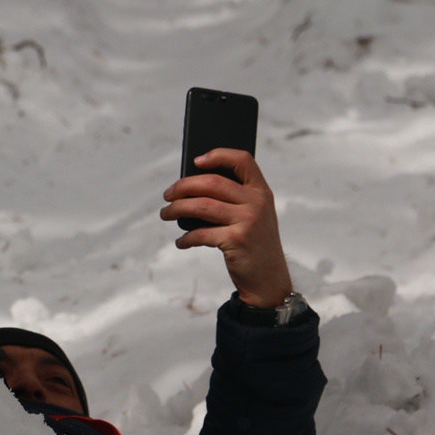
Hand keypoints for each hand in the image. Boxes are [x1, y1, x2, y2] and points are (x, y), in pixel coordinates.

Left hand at [160, 149, 291, 307]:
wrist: (269, 279)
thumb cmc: (253, 245)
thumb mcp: (254, 217)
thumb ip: (234, 200)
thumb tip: (190, 189)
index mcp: (261, 192)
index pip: (242, 160)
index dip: (218, 155)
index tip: (196, 161)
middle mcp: (257, 202)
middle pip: (212, 182)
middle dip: (183, 186)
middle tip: (167, 195)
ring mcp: (248, 220)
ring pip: (201, 205)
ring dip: (177, 209)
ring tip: (165, 214)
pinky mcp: (237, 240)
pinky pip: (201, 233)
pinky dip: (186, 238)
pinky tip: (181, 242)